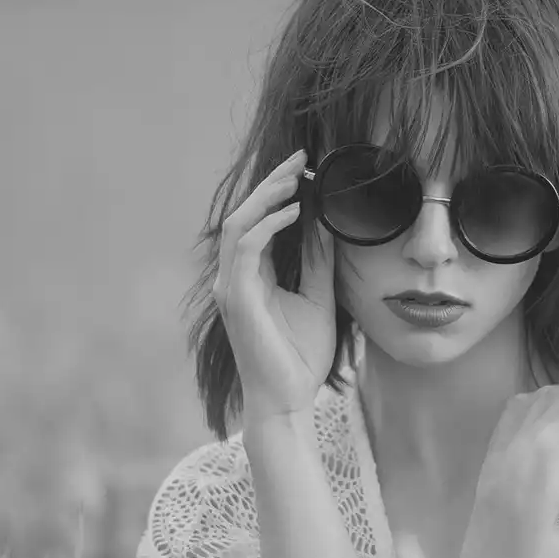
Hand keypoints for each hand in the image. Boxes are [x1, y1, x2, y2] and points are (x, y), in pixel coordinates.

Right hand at [212, 150, 338, 421]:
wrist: (289, 400)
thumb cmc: (300, 357)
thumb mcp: (318, 297)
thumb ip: (318, 261)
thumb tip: (327, 223)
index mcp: (251, 276)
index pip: (257, 222)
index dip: (277, 192)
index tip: (306, 168)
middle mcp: (235, 277)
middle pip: (243, 214)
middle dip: (271, 183)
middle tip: (300, 158)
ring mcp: (231, 287)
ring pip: (238, 224)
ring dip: (267, 196)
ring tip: (296, 177)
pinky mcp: (237, 298)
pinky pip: (246, 248)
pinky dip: (268, 225)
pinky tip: (294, 212)